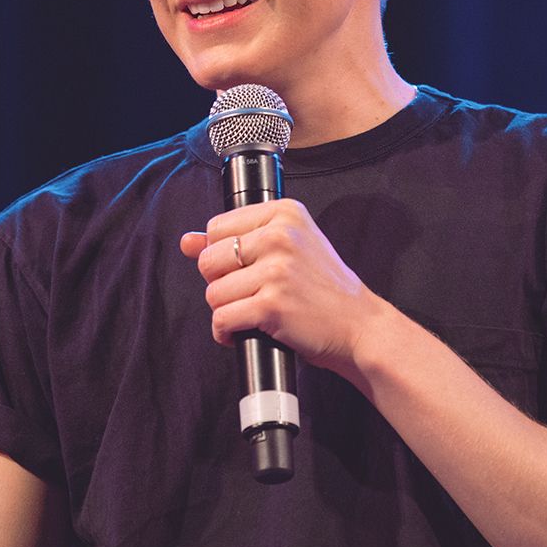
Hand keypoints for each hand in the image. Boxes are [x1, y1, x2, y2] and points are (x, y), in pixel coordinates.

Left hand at [179, 199, 383, 374]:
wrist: (360, 326)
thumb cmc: (324, 289)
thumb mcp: (287, 250)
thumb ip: (235, 239)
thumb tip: (186, 241)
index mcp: (285, 213)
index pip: (217, 227)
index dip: (222, 254)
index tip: (245, 269)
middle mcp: (281, 235)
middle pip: (209, 260)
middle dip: (220, 284)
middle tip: (250, 293)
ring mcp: (277, 270)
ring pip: (213, 293)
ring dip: (226, 311)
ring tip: (252, 313)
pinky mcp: (272, 305)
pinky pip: (222, 319)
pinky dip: (226, 333)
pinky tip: (243, 332)